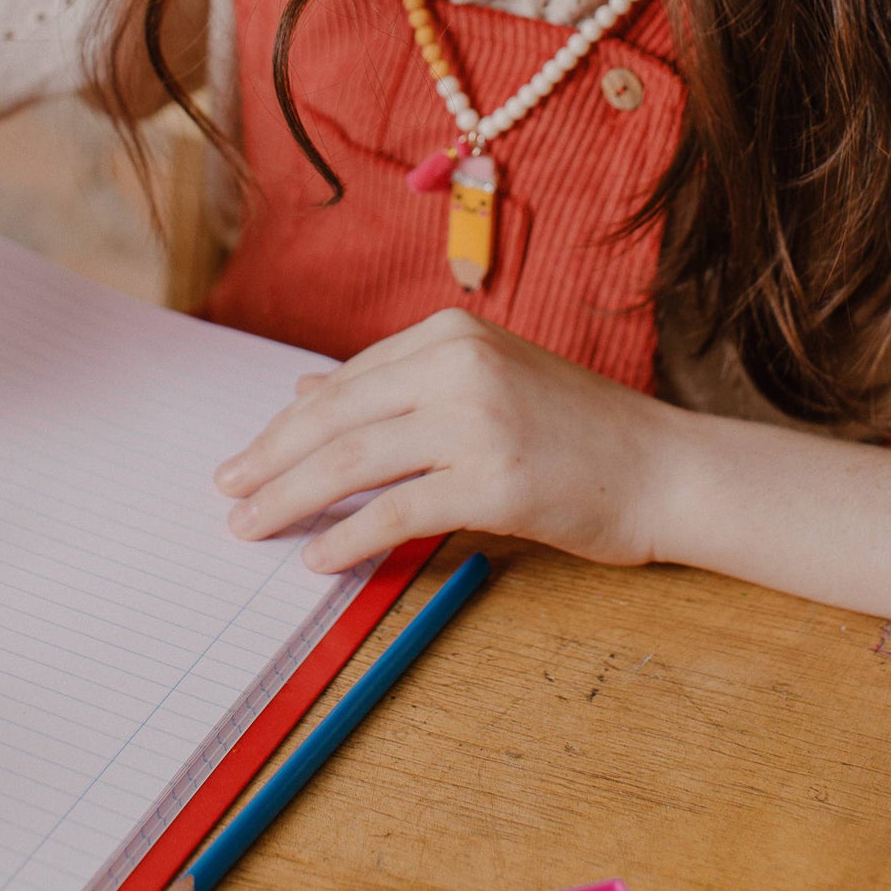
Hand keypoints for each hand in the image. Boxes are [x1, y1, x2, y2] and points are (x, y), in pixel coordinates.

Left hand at [214, 308, 681, 573]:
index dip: (289, 423)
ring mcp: (477, 419)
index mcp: (451, 333)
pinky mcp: (494, 479)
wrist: (664, 467)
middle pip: (337, 416)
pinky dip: (348, 537)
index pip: (347, 380)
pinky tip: (317, 557)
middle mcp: (458, 365)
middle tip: (227, 489)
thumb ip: (399, 384)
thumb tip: (307, 387)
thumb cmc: (576, 431)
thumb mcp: (484, 382)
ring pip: (353, 461)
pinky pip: (396, 510)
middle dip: (271, 456)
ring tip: (250, 524)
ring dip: (290, 496)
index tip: (251, 454)